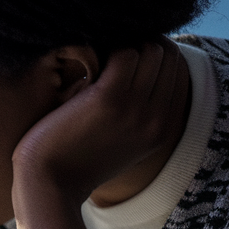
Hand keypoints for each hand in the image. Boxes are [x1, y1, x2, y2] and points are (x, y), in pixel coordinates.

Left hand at [12, 38, 189, 208]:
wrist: (49, 185)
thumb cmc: (75, 159)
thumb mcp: (123, 141)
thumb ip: (141, 112)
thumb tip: (142, 64)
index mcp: (165, 128)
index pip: (178, 68)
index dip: (155, 53)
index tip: (127, 55)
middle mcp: (158, 118)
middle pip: (168, 55)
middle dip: (141, 43)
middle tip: (110, 52)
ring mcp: (136, 108)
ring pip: (149, 49)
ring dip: (122, 45)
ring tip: (98, 57)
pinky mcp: (108, 98)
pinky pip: (123, 54)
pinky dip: (105, 49)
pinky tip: (86, 64)